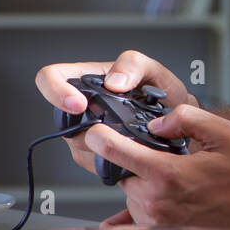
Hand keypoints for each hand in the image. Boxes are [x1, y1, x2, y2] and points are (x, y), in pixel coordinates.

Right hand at [35, 50, 199, 176]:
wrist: (179, 125)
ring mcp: (86, 136)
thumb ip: (133, 65)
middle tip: (118, 124)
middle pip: (63, 121)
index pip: (50, 78)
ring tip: (132, 134)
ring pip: (80, 146)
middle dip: (89, 125)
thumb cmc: (163, 95)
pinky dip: (116, 159)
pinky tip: (133, 150)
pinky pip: (96, 164)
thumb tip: (114, 82)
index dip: (56, 91)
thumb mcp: (154, 71)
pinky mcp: (98, 160)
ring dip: (106, 144)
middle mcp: (81, 110)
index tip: (79, 104)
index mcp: (87, 80)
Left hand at [84, 103, 229, 229]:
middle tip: (165, 159)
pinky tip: (159, 199)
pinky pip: (135, 216)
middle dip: (136, 162)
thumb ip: (186, 118)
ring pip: (131, 192)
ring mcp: (156, 223)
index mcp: (168, 175)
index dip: (101, 137)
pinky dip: (143, 205)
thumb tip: (156, 123)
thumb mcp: (223, 133)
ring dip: (144, 183)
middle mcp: (157, 202)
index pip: (117, 153)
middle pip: (123, 173)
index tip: (93, 130)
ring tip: (178, 181)